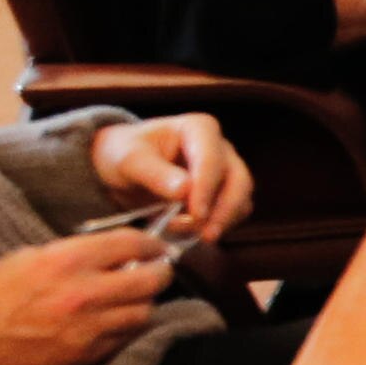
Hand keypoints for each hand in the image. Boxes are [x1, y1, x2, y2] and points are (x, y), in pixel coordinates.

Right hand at [0, 228, 172, 364]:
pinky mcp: (85, 356)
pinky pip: (124, 339)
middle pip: (150, 280)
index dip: (150, 245)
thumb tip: (110, 255)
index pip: (130, 244)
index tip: (155, 247)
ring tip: (135, 298)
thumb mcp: (28, 258)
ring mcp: (87, 327)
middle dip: (159, 273)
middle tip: (158, 271)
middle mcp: (83, 292)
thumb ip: (72, 254)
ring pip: (143, 313)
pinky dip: (127, 328)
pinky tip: (118, 321)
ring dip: (144, 304)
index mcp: (65, 259)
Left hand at [86, 113, 250, 244]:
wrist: (123, 170)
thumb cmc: (124, 155)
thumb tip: (185, 190)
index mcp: (199, 129)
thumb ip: (155, 174)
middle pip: (238, 181)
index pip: (211, 159)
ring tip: (189, 234)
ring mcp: (226, 171)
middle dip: (224, 210)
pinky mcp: (224, 194)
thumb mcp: (129, 161)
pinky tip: (193, 234)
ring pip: (241, 200)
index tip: (196, 215)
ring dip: (220, 221)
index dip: (206, 189)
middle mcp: (220, 148)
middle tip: (205, 235)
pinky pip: (233, 214)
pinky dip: (217, 226)